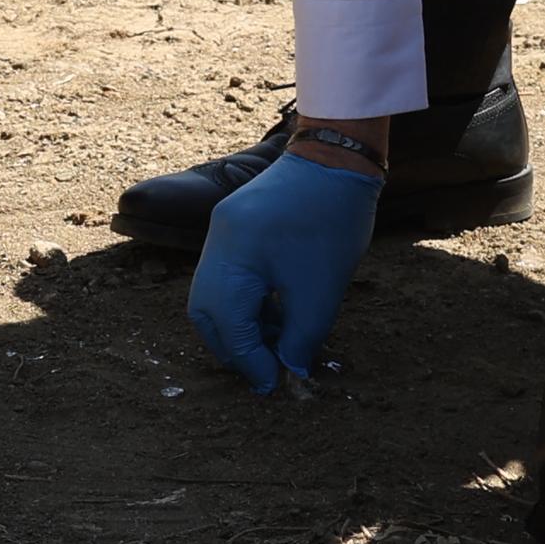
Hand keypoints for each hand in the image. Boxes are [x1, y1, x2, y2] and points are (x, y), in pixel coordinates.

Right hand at [190, 140, 375, 392]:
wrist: (338, 158)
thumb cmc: (332, 221)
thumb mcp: (322, 290)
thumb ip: (301, 338)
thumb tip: (289, 369)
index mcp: (232, 257)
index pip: (228, 325)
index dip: (249, 361)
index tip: (271, 385)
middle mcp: (216, 242)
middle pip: (206, 310)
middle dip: (231, 346)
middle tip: (263, 369)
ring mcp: (222, 230)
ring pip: (214, 293)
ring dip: (239, 324)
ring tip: (275, 341)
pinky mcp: (235, 224)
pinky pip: (227, 273)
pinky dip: (245, 300)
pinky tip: (276, 311)